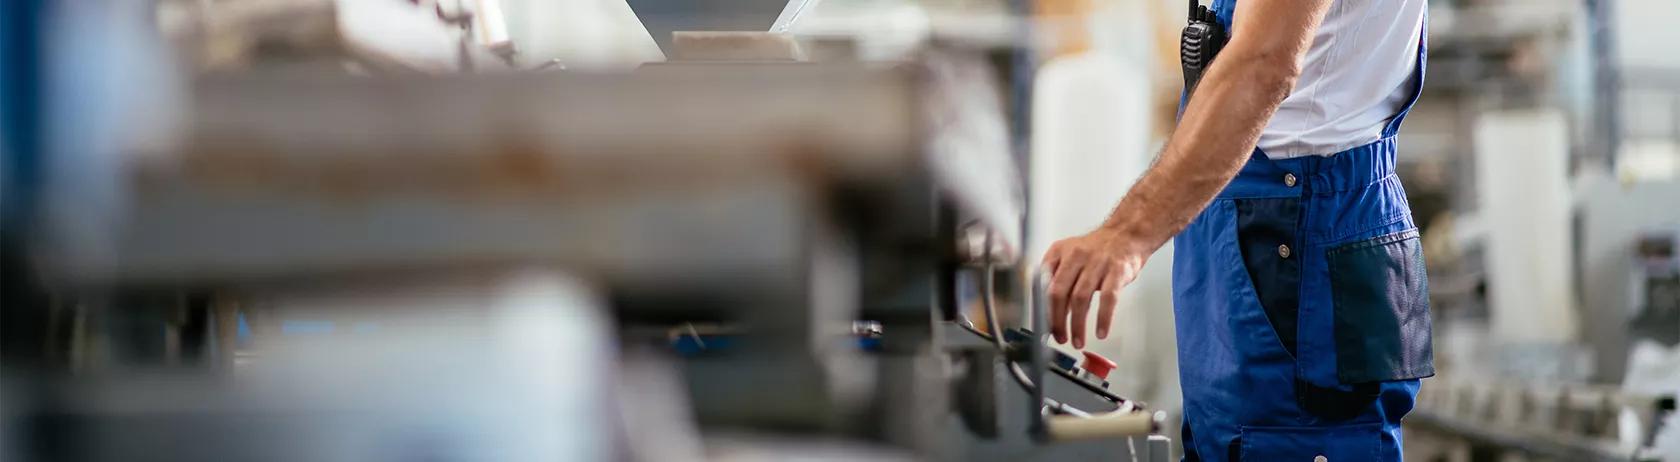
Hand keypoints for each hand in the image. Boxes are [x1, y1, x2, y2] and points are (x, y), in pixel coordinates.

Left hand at [1039, 227, 1148, 348]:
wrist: (1126, 234)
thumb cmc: (1096, 250)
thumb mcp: (1069, 256)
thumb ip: (1057, 280)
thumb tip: (1049, 312)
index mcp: (1059, 252)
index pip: (1042, 284)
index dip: (1041, 308)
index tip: (1042, 327)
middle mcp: (1075, 256)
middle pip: (1058, 293)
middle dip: (1056, 321)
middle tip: (1059, 337)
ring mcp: (1097, 263)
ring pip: (1080, 299)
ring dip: (1077, 325)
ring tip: (1078, 340)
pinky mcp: (1116, 272)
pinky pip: (1107, 299)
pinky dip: (1103, 319)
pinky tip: (1100, 331)